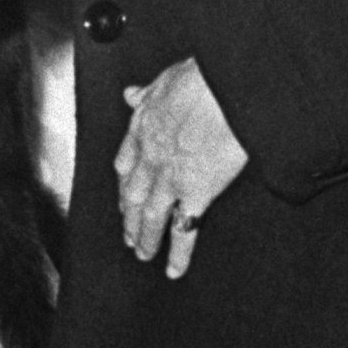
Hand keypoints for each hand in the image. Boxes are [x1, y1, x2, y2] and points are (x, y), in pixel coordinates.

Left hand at [113, 57, 247, 279]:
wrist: (225, 88)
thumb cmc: (201, 78)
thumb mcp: (165, 78)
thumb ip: (146, 92)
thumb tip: (130, 94)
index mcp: (143, 128)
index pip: (125, 163)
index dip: (122, 183)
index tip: (122, 195)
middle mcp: (151, 157)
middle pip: (132, 194)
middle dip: (128, 217)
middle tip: (127, 236)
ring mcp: (171, 178)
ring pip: (150, 216)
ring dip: (144, 238)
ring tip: (142, 254)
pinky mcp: (197, 192)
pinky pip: (183, 229)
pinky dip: (177, 253)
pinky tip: (173, 269)